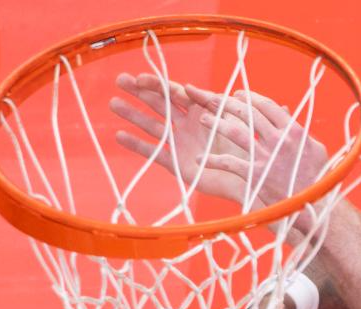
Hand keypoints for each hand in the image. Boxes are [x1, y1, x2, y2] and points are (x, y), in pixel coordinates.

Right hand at [109, 73, 250, 204]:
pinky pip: (153, 152)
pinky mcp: (176, 164)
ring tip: (113, 103)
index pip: (174, 92)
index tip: (140, 77)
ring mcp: (180, 144)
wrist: (247, 179)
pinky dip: (136, 145)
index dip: (157, 84)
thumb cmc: (244, 148)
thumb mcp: (232, 119)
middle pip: (159, 104)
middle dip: (139, 92)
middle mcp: (186, 125)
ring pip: (152, 125)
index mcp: (200, 111)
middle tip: (120, 80)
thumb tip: (190, 88)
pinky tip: (119, 135)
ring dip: (133, 114)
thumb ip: (213, 102)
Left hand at [192, 89, 329, 225]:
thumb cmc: (319, 180)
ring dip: (217, 123)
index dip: (249, 97)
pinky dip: (213, 160)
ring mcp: (267, 157)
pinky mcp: (256, 175)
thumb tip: (288, 114)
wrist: (317, 207)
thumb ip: (300, 131)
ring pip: (236, 132)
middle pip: (248, 113)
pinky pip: (229, 163)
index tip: (237, 94)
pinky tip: (201, 158)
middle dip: (227, 103)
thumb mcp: (315, 150)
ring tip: (203, 119)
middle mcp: (279, 140)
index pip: (267, 106)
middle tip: (214, 100)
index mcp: (294, 132)